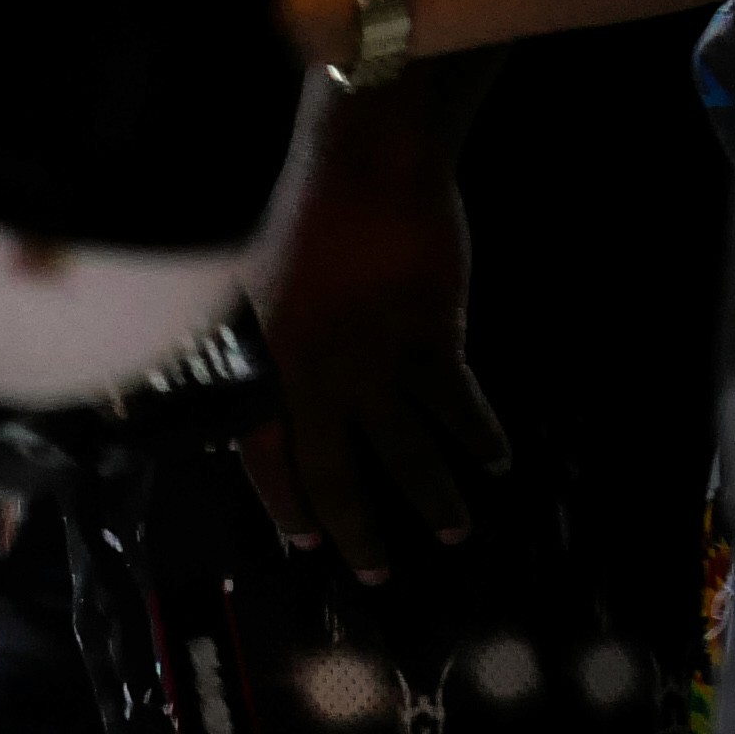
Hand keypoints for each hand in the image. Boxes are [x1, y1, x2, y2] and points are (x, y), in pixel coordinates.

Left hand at [240, 69, 509, 582]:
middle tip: (379, 572)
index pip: (268, 454)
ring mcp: (376, 359)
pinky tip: (496, 458)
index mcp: (263, 361)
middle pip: (337, 471)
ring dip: (432, 493)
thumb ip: (249, 341)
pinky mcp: (431, 336)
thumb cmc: (294, 208)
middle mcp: (316, 374)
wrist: (360, 161)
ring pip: (407, 449)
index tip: (307, 539)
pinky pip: (457, 403)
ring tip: (452, 527)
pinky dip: (478, 435)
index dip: (289, 501)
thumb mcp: (245, 280)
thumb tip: (239, 384)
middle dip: (360, 529)